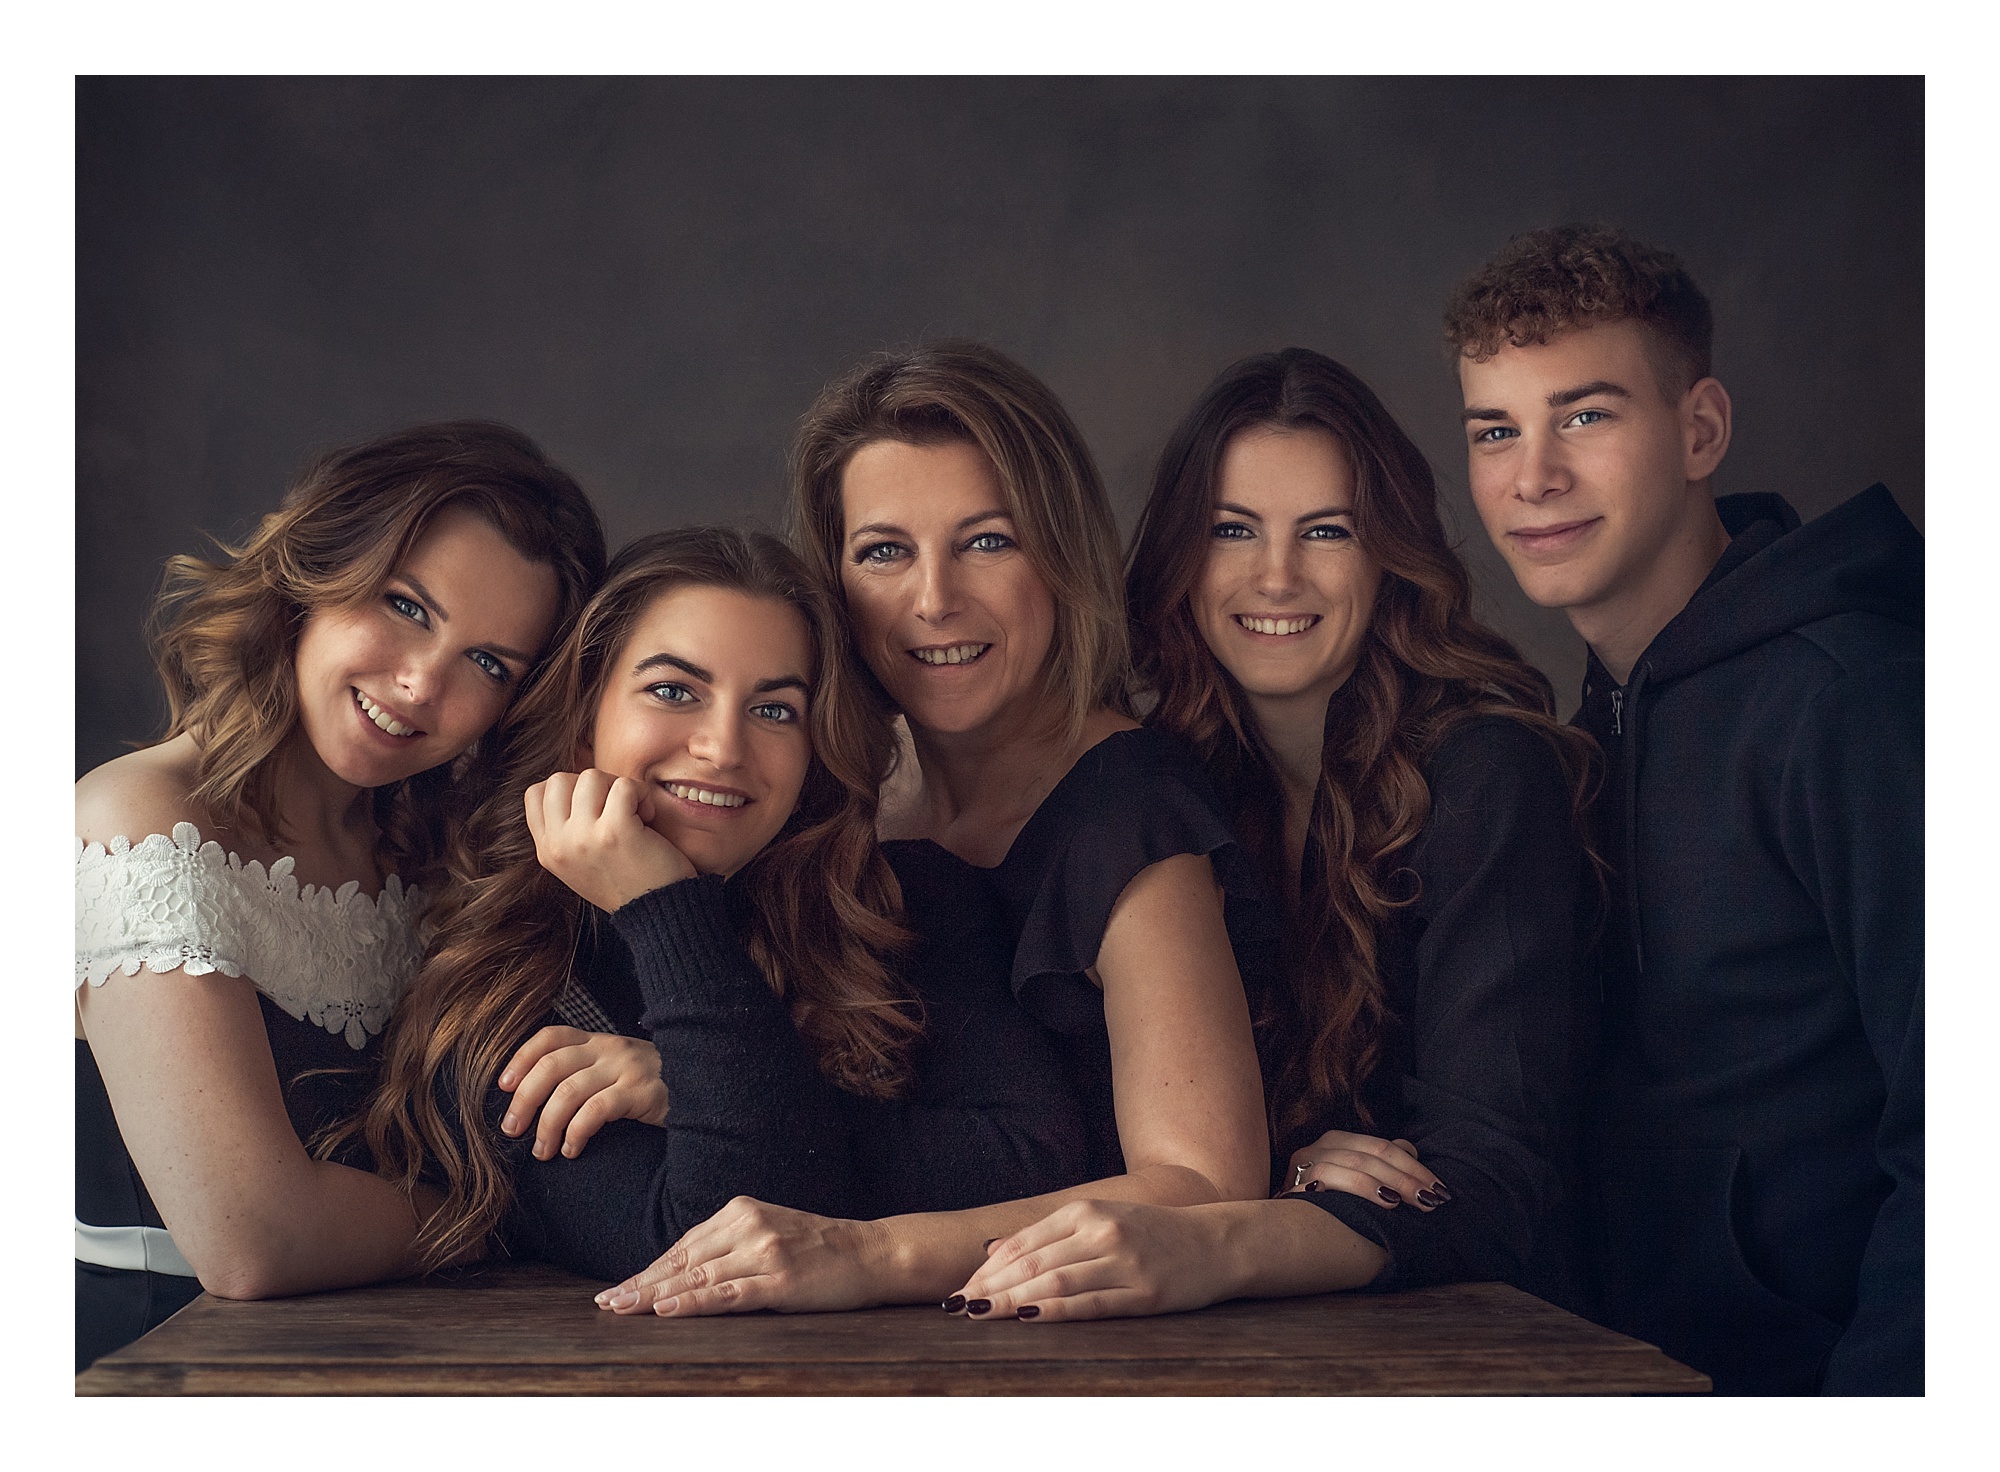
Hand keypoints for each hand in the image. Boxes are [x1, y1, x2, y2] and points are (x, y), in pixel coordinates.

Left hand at [497, 1026, 668, 1159]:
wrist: (706, 1087)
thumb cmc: (653, 1086)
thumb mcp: (618, 1069)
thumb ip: (585, 1073)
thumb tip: (534, 1099)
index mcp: (599, 1042)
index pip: (550, 1037)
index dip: (520, 1058)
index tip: (502, 1086)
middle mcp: (610, 1050)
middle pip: (550, 1066)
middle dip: (523, 1099)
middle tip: (511, 1129)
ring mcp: (626, 1069)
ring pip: (568, 1091)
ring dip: (546, 1124)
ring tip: (542, 1150)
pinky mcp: (641, 1092)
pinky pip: (596, 1111)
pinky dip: (576, 1133)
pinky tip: (573, 1150)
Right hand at [524, 768, 696, 911]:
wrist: (660, 915)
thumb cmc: (628, 881)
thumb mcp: (581, 862)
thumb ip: (567, 830)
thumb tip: (573, 782)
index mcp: (547, 851)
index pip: (535, 794)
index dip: (568, 789)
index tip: (594, 807)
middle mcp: (559, 845)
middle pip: (559, 780)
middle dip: (594, 785)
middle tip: (616, 809)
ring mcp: (584, 838)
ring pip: (591, 777)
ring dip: (619, 787)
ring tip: (634, 813)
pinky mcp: (614, 832)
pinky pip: (624, 786)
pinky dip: (642, 793)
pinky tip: (648, 817)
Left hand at [594, 1197, 889, 1316]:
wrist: (870, 1252)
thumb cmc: (819, 1247)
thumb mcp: (769, 1231)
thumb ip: (729, 1243)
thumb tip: (682, 1270)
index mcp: (741, 1209)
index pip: (683, 1244)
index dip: (648, 1269)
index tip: (618, 1288)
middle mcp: (748, 1224)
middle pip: (683, 1259)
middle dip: (642, 1283)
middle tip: (607, 1302)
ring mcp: (764, 1251)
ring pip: (698, 1276)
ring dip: (656, 1295)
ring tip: (625, 1309)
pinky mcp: (779, 1277)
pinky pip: (728, 1293)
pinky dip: (694, 1302)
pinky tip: (668, 1309)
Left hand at [949, 1200, 1237, 1322]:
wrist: (1216, 1243)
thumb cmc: (1152, 1235)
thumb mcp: (1102, 1221)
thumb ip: (1052, 1236)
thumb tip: (992, 1251)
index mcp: (1087, 1211)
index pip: (1023, 1242)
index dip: (986, 1268)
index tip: (959, 1288)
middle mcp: (1102, 1231)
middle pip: (1032, 1262)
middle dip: (990, 1286)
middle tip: (956, 1306)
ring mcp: (1124, 1261)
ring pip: (1055, 1281)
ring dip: (1011, 1300)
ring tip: (980, 1314)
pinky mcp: (1144, 1293)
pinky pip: (1090, 1304)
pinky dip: (1054, 1311)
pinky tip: (1027, 1318)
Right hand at [1283, 1130, 1450, 1209]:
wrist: (1277, 1234)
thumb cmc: (1324, 1210)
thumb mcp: (1355, 1183)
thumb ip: (1379, 1164)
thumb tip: (1410, 1150)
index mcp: (1335, 1141)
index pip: (1383, 1146)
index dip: (1414, 1166)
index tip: (1439, 1189)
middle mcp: (1318, 1147)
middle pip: (1372, 1153)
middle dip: (1408, 1177)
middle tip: (1431, 1200)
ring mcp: (1303, 1165)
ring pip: (1353, 1162)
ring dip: (1388, 1182)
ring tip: (1410, 1203)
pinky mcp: (1293, 1186)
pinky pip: (1329, 1179)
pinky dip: (1359, 1187)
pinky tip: (1383, 1201)